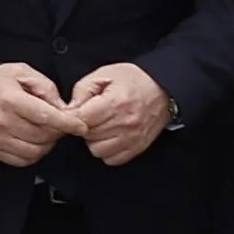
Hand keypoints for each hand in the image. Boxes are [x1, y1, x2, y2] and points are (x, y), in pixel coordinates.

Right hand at [0, 63, 73, 164]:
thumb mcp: (21, 72)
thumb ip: (45, 88)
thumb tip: (63, 109)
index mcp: (10, 100)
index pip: (45, 116)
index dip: (67, 123)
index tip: (80, 126)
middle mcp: (1, 122)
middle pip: (42, 136)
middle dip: (58, 131)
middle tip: (60, 123)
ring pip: (35, 151)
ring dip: (47, 144)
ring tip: (46, 131)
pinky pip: (22, 160)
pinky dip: (34, 153)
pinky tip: (34, 141)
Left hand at [57, 63, 173, 167]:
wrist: (164, 88)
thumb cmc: (134, 80)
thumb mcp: (105, 74)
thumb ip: (83, 90)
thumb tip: (69, 109)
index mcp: (114, 103)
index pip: (81, 120)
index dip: (72, 116)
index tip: (73, 112)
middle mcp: (124, 124)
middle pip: (87, 136)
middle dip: (84, 126)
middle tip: (91, 115)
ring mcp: (132, 139)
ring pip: (97, 150)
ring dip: (95, 140)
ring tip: (101, 126)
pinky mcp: (137, 148)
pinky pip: (112, 159)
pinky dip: (107, 150)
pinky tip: (110, 136)